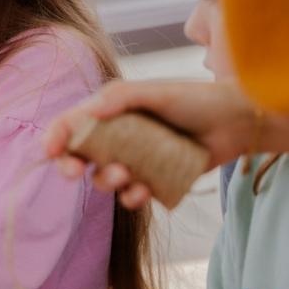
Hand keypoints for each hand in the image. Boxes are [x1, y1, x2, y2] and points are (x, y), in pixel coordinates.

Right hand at [43, 81, 258, 209]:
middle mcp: (120, 136)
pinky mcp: (155, 179)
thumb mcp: (156, 91)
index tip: (50, 152)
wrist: (237, 122)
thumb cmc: (197, 98)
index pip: (73, 124)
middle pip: (81, 156)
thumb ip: (121, 97)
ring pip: (105, 179)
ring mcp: (137, 159)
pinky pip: (132, 196)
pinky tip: (144, 191)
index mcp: (112, 111)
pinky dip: (132, 197)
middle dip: (72, 166)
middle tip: (74, 172)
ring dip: (107, 181)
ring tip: (126, 175)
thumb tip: (88, 112)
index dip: (55, 137)